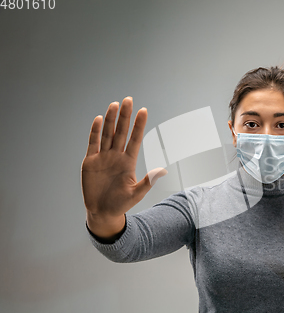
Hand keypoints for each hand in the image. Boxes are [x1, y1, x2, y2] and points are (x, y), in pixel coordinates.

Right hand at [81, 97, 166, 222]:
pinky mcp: (90, 161)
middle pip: (121, 132)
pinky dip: (96, 131)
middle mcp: (116, 156)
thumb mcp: (137, 193)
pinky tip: (100, 119)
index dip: (139, 125)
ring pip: (107, 134)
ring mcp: (103, 157)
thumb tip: (163, 170)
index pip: (135, 139)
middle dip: (125, 116)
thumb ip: (148, 181)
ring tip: (115, 105)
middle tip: (128, 100)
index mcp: (128, 162)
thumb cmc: (121, 204)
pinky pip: (93, 143)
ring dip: (111, 119)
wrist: (102, 212)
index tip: (143, 111)